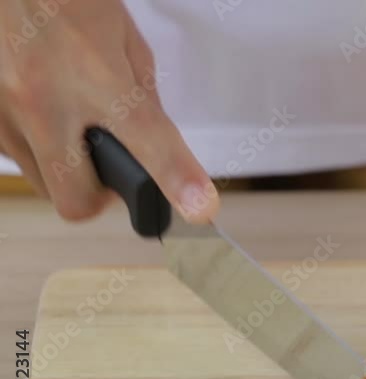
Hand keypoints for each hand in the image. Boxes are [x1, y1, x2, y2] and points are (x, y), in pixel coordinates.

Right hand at [0, 0, 216, 222]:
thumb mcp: (123, 38)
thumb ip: (144, 98)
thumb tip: (157, 147)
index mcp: (94, 76)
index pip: (148, 141)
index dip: (177, 179)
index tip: (200, 208)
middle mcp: (41, 100)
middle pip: (76, 198)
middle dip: (98, 193)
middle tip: (112, 165)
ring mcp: (2, 112)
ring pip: (44, 182)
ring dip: (66, 167)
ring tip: (74, 123)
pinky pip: (17, 155)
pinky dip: (37, 145)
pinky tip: (45, 110)